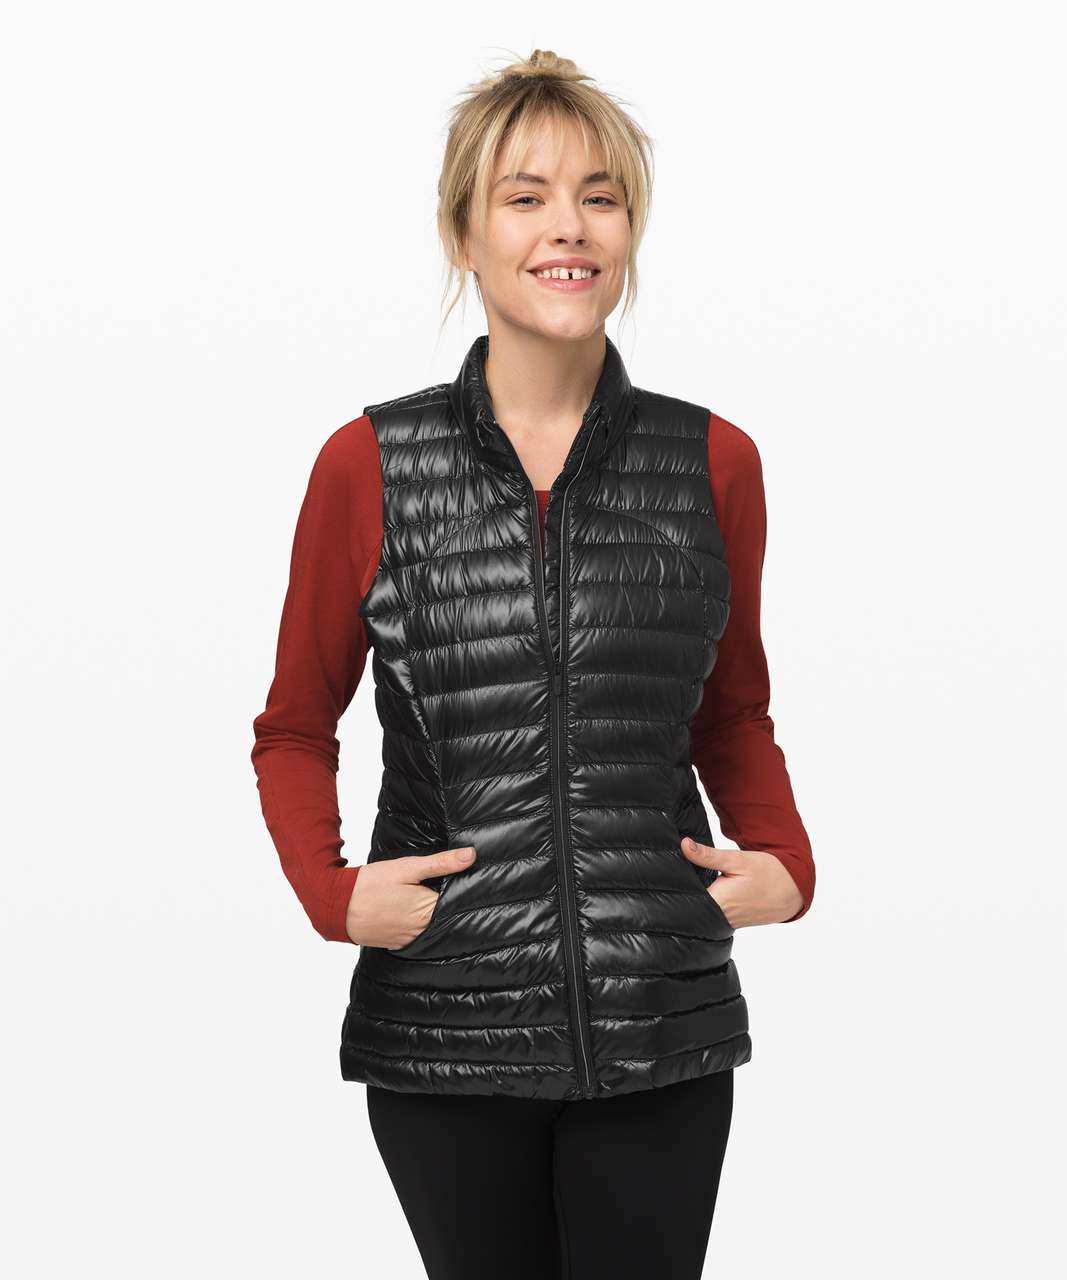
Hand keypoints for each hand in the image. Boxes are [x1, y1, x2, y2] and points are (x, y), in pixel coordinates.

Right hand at [345, 845, 477, 946]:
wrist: (337, 906)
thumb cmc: (370, 884)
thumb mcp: (407, 868)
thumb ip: (440, 863)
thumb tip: (470, 856)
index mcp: (427, 911)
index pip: (458, 903)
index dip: (465, 891)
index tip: (471, 881)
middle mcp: (422, 930)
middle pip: (446, 916)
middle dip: (451, 902)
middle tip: (452, 886)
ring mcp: (409, 939)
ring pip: (432, 926)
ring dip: (434, 914)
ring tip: (429, 897)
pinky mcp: (399, 943)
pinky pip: (417, 934)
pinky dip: (419, 923)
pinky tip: (413, 910)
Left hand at [680, 837, 802, 927]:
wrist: (792, 890)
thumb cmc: (766, 873)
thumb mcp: (736, 859)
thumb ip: (708, 855)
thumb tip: (684, 845)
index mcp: (718, 902)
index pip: (685, 900)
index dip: (674, 889)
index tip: (665, 878)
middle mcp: (720, 917)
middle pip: (690, 907)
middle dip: (681, 894)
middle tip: (670, 880)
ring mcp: (726, 923)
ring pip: (700, 912)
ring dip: (694, 900)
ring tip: (683, 885)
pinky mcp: (731, 923)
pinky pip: (711, 915)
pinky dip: (705, 904)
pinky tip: (704, 892)